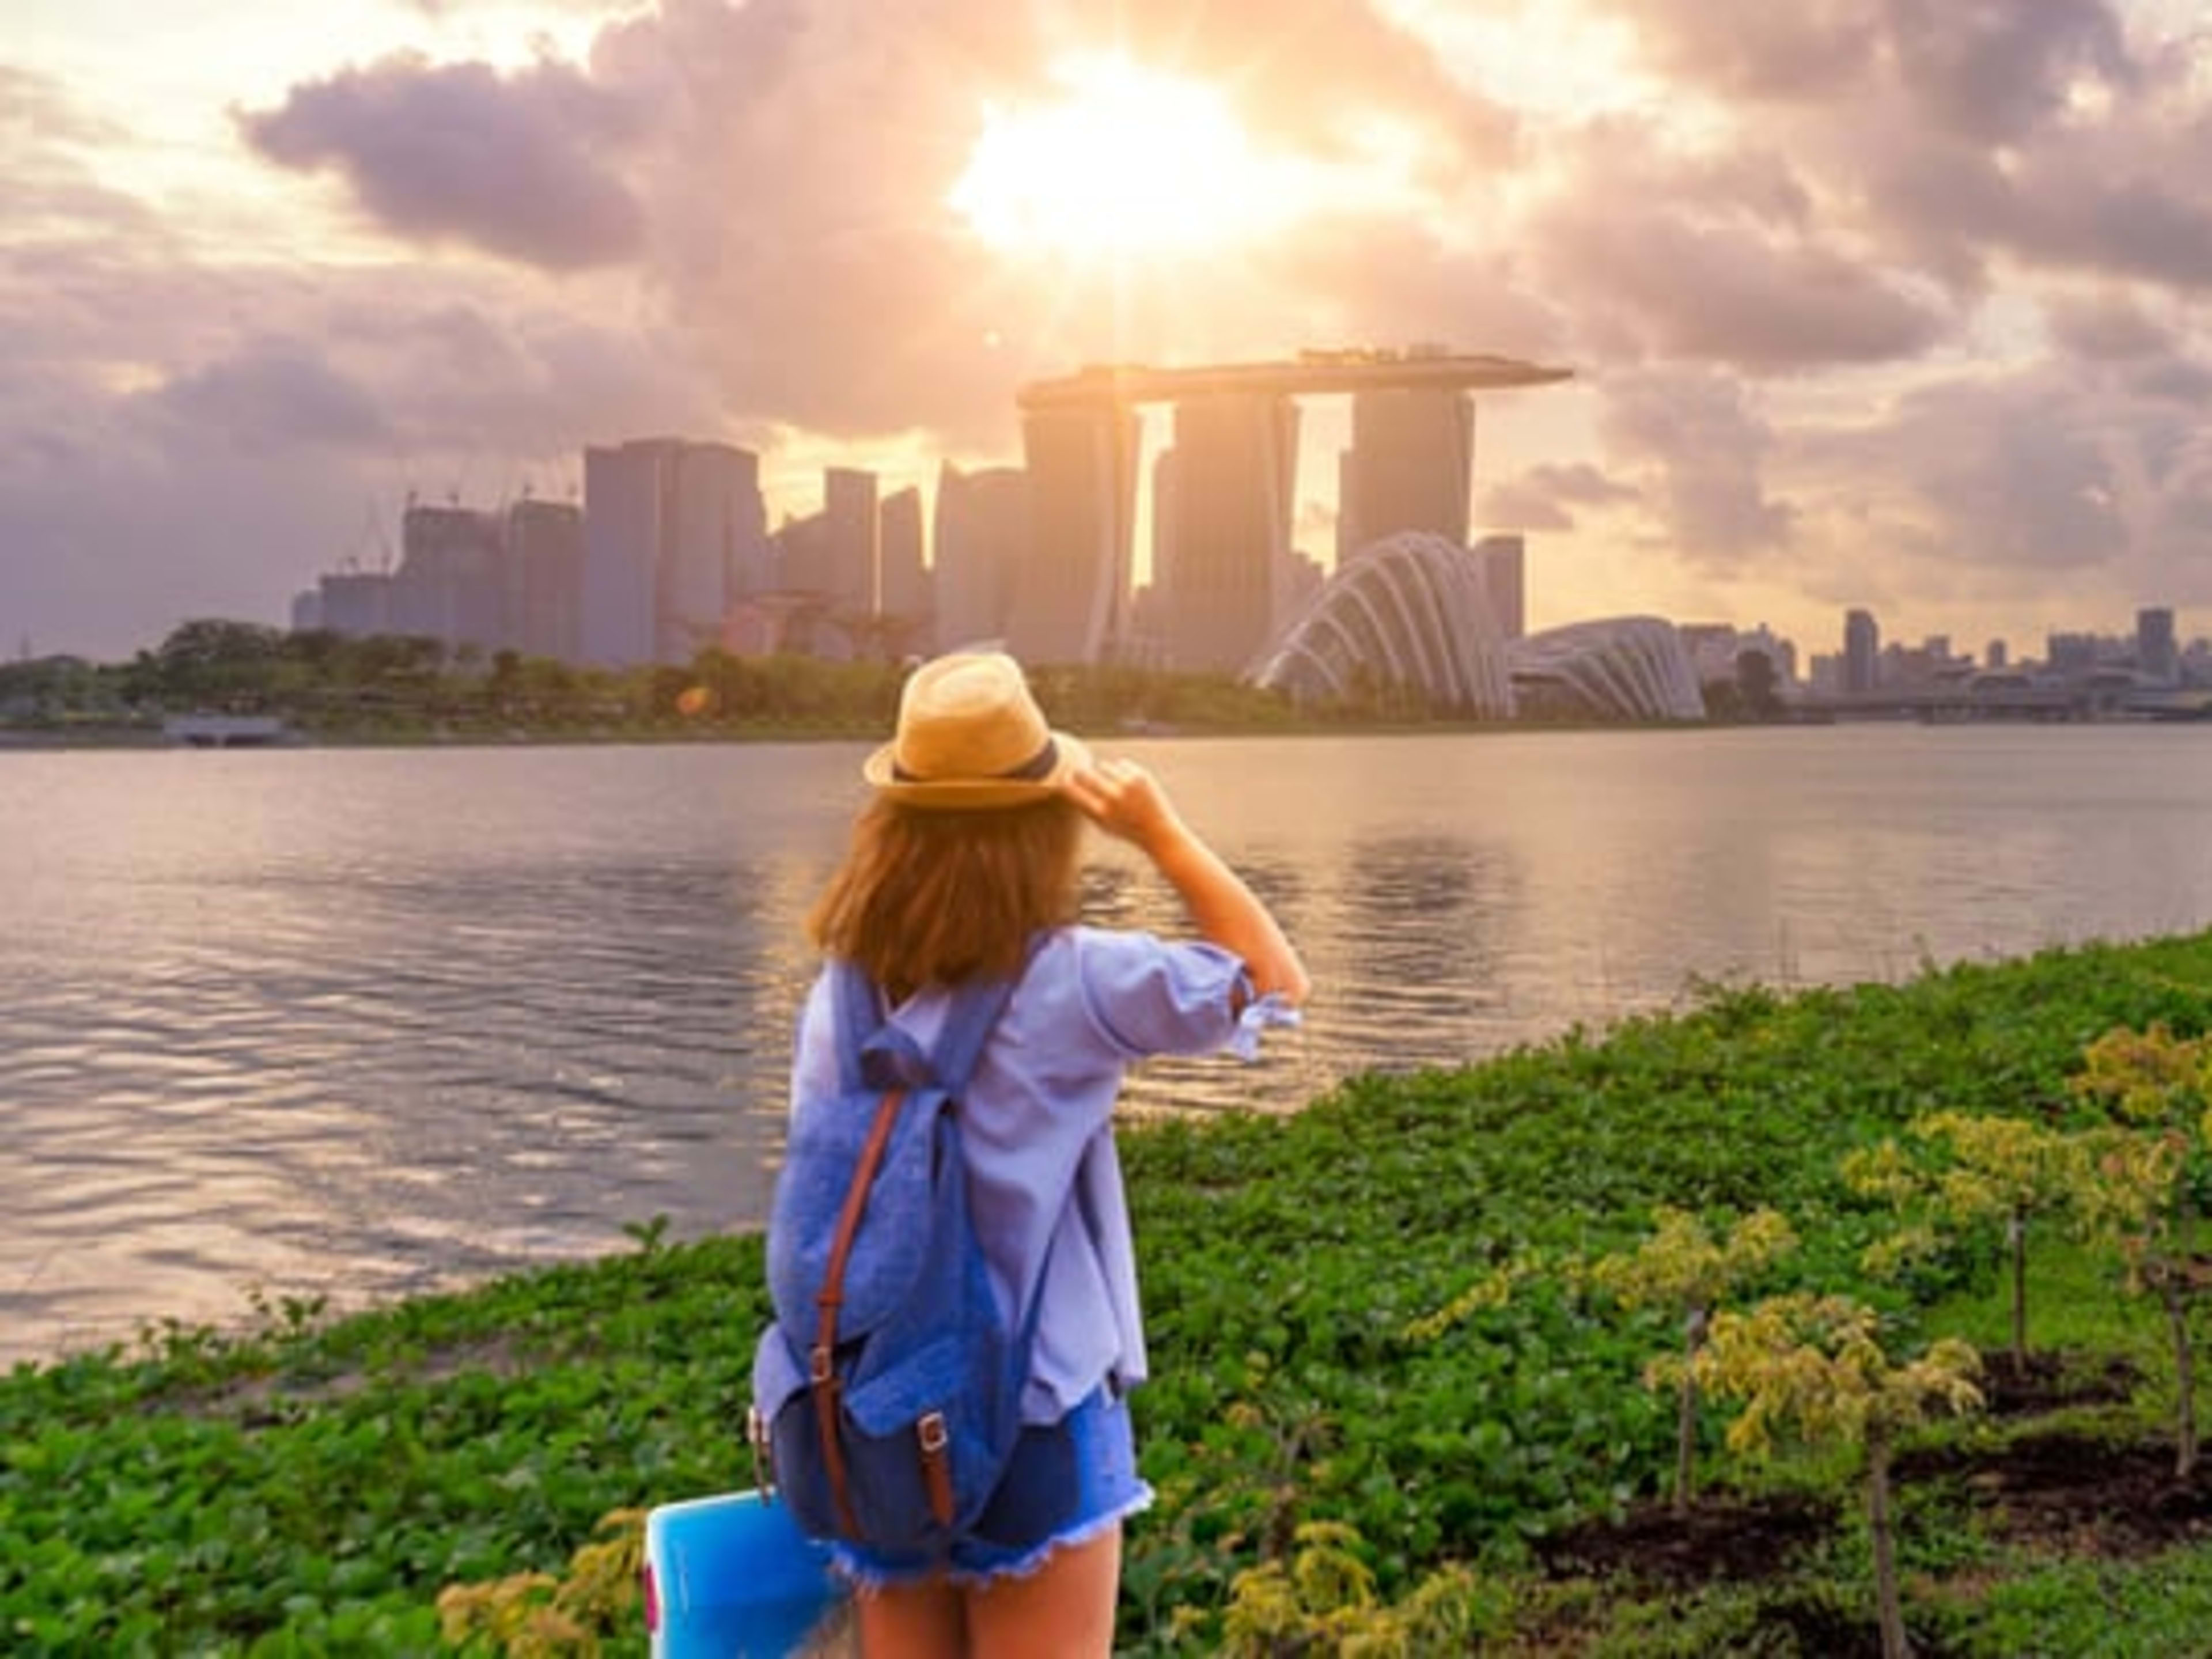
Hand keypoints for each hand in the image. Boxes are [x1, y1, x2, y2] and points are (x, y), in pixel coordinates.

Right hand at [1063, 758, 1184, 853]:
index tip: (1063, 778)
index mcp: (1100, 812)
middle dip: (1079, 771)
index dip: (1065, 782)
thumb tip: (1065, 782)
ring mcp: (1127, 785)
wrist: (1159, 830)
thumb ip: (1085, 806)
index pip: (1073, 791)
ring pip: (1104, 765)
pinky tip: (1132, 784)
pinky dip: (1123, 770)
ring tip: (1118, 786)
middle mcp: (1112, 798)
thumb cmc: (1127, 829)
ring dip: (1106, 771)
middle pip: (1084, 773)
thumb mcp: (1102, 824)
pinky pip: (1121, 763)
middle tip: (1078, 769)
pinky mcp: (1139, 775)